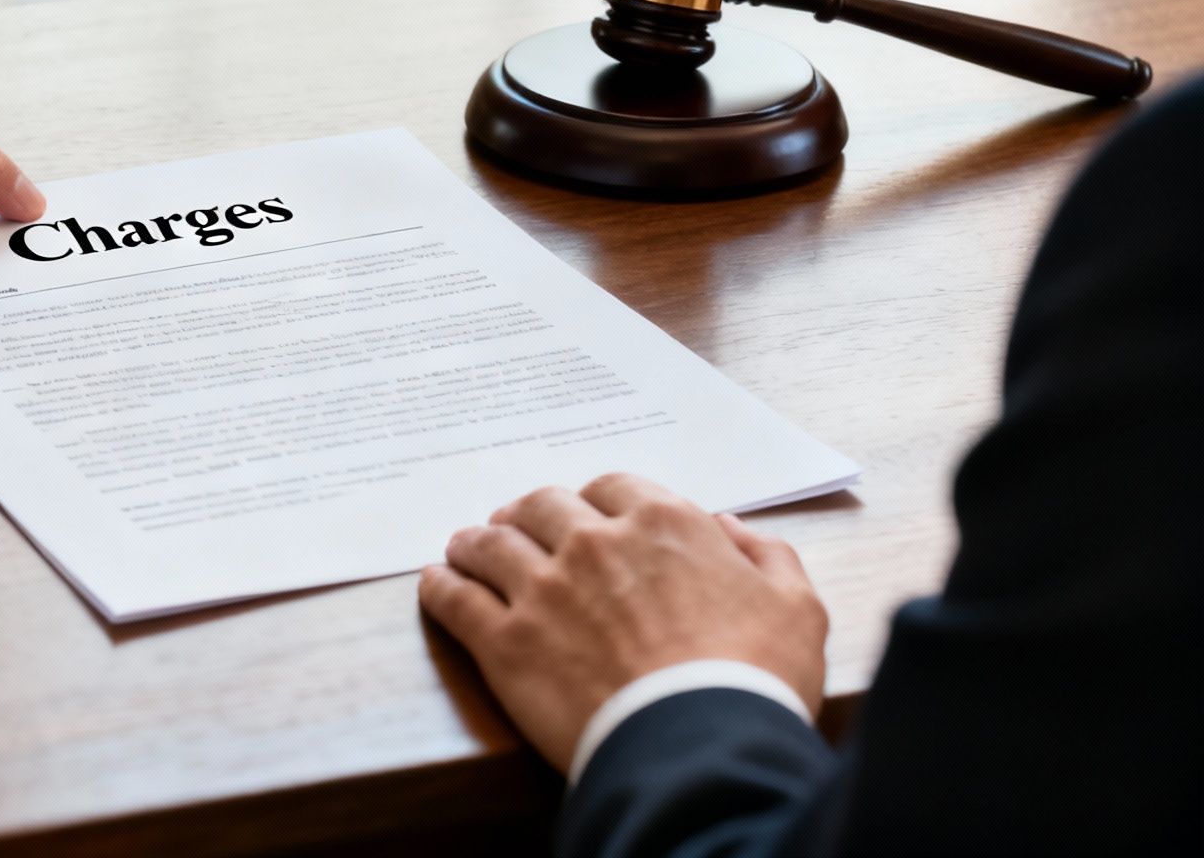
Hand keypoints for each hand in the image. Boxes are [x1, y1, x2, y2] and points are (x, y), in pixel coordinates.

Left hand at [419, 473, 826, 773]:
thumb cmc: (755, 678)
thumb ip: (765, 555)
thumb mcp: (796, 606)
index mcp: (662, 523)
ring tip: (464, 549)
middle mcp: (593, 542)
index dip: (593, 502)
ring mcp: (542, 588)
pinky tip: (435, 583)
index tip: (582, 516)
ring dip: (475, 542)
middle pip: (541, 506)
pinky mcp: (505, 641)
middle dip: (527, 515)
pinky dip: (440, 585)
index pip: (611, 487)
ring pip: (489, 544)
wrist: (703, 743)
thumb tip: (731, 530)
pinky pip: (455, 598)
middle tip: (514, 528)